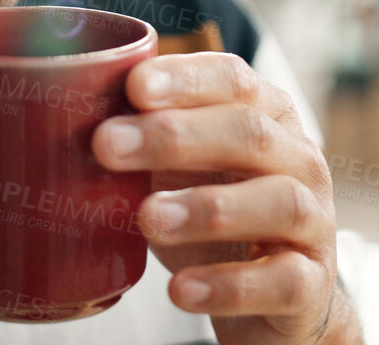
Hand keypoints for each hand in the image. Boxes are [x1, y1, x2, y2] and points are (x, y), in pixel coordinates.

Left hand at [92, 53, 359, 343]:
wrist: (275, 299)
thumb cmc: (218, 217)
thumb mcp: (183, 170)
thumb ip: (145, 139)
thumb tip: (63, 111)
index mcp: (268, 117)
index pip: (235, 81)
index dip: (186, 80)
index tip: (132, 85)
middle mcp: (300, 160)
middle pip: (249, 134)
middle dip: (175, 136)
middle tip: (107, 145)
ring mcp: (314, 222)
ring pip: (278, 202)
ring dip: (207, 207)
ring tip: (147, 217)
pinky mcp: (310, 283)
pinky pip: (282, 281)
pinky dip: (230, 285)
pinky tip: (181, 289)